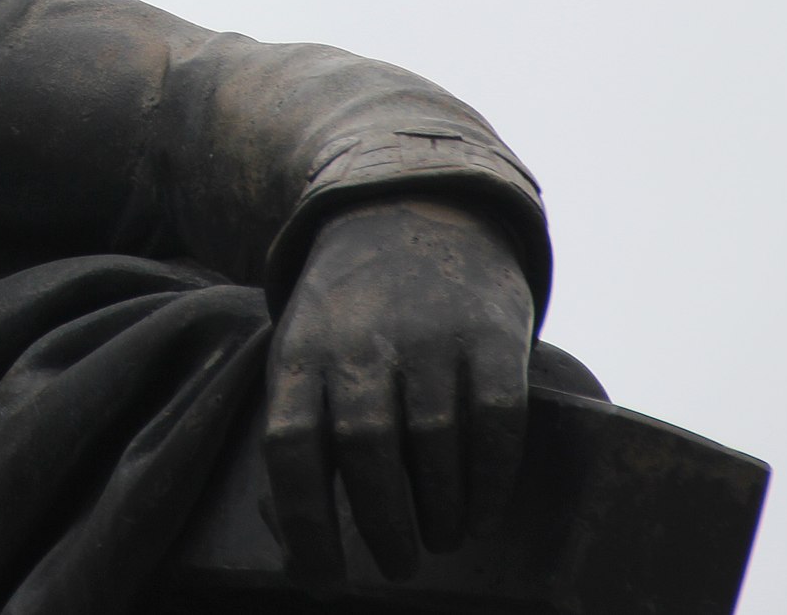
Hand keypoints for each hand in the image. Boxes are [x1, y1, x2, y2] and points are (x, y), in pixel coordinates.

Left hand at [261, 195, 535, 584]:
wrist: (407, 209)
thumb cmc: (346, 311)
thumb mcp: (300, 350)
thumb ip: (295, 431)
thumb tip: (289, 545)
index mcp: (302, 350)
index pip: (291, 446)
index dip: (304, 521)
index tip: (323, 577)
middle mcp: (363, 340)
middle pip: (366, 449)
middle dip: (382, 524)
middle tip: (397, 566)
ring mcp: (430, 332)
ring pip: (435, 440)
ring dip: (441, 510)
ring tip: (440, 539)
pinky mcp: (491, 332)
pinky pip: (498, 420)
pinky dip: (492, 478)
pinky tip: (481, 509)